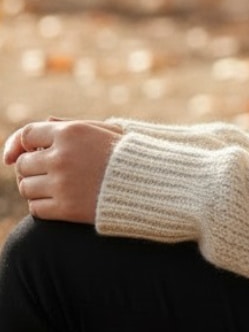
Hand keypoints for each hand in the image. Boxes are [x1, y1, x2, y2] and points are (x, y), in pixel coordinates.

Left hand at [3, 120, 121, 222]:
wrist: (152, 184)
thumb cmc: (129, 154)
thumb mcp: (103, 130)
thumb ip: (70, 126)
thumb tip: (43, 122)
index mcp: (70, 133)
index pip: (27, 135)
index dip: (17, 144)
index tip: (14, 155)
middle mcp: (62, 157)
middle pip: (23, 163)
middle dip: (30, 168)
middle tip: (42, 173)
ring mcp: (62, 184)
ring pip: (26, 187)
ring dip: (34, 188)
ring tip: (50, 188)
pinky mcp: (66, 209)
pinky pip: (36, 208)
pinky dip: (41, 205)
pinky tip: (55, 202)